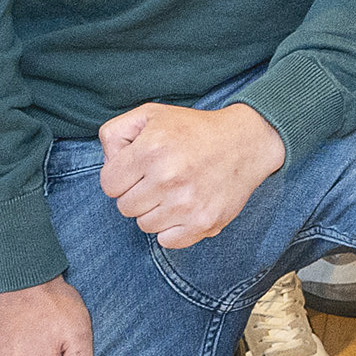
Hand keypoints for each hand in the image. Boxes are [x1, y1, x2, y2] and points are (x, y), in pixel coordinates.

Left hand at [96, 101, 285, 247]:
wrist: (247, 141)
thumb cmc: (194, 129)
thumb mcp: (151, 115)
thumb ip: (115, 133)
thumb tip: (109, 164)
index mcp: (151, 150)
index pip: (109, 184)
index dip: (122, 176)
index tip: (140, 168)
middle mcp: (168, 177)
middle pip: (125, 207)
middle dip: (138, 193)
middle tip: (161, 178)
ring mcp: (186, 203)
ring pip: (144, 225)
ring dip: (156, 211)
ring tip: (176, 190)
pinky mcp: (203, 222)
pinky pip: (166, 241)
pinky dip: (173, 228)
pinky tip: (185, 207)